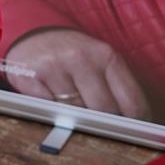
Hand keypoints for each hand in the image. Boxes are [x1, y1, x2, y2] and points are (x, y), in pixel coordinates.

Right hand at [4, 28, 148, 118]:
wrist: (34, 33)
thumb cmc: (74, 55)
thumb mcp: (101, 62)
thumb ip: (119, 89)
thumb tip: (137, 125)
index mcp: (106, 55)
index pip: (131, 103)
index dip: (134, 124)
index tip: (131, 131)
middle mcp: (79, 57)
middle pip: (103, 110)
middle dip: (103, 121)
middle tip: (98, 122)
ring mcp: (52, 66)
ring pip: (75, 113)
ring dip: (74, 116)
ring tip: (70, 104)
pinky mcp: (27, 76)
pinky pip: (48, 109)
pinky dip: (50, 111)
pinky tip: (50, 100)